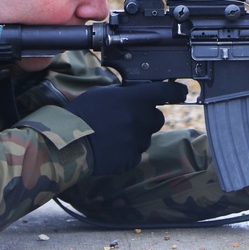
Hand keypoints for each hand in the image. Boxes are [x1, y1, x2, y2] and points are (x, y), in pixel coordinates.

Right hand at [65, 81, 186, 175]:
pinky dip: (127, 149)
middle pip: (157, 117)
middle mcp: (140, 119)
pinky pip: (136, 152)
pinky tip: (111, 146)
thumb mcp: (102, 93)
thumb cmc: (81, 114)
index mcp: (134, 100)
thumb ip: (124, 93)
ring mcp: (137, 141)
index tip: (181, 91)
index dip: (176, 91)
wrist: (68, 143)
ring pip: (146, 136)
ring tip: (114, 134)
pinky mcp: (132, 158)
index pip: (166, 92)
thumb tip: (135, 93)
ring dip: (136, 134)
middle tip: (129, 118)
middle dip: (147, 117)